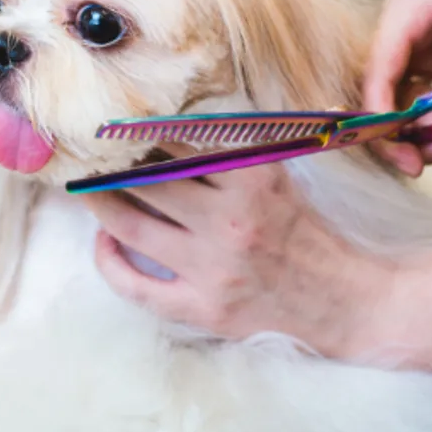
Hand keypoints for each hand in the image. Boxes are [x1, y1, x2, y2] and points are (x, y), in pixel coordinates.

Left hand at [79, 154, 394, 355]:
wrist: (347, 302)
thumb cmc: (309, 233)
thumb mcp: (280, 176)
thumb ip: (232, 149)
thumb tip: (171, 124)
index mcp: (253, 178)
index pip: (179, 141)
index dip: (139, 130)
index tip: (114, 122)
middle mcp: (230, 220)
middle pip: (147, 180)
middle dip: (110, 163)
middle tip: (87, 152)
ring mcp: (213, 268)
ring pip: (132, 226)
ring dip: (100, 203)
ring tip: (85, 188)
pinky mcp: (203, 308)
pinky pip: (138, 286)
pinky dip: (110, 262)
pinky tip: (104, 242)